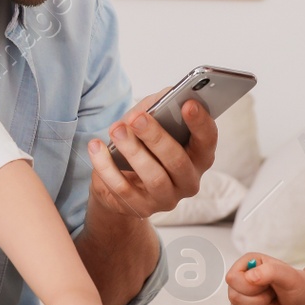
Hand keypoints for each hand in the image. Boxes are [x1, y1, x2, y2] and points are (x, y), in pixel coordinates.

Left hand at [84, 88, 216, 220]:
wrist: (123, 180)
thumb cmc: (144, 143)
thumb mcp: (154, 120)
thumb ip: (162, 106)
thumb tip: (165, 96)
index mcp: (199, 156)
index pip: (207, 140)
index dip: (201, 122)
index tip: (188, 103)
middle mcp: (189, 181)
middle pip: (178, 161)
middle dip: (156, 137)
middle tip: (137, 119)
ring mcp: (166, 198)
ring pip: (153, 177)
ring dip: (132, 151)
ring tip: (116, 130)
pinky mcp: (142, 208)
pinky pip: (123, 189)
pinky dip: (107, 167)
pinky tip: (96, 147)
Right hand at [226, 253, 304, 304]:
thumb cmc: (300, 287)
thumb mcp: (288, 276)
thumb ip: (270, 271)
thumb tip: (249, 277)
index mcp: (248, 265)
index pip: (232, 279)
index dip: (249, 287)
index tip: (267, 286)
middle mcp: (242, 280)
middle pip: (235, 297)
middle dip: (261, 301)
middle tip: (275, 295)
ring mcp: (243, 298)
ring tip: (276, 304)